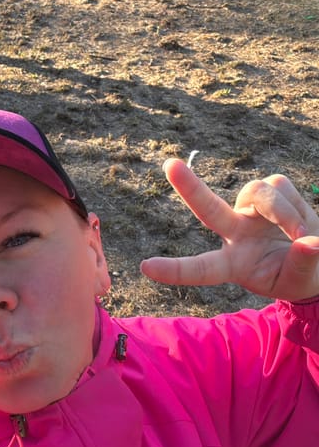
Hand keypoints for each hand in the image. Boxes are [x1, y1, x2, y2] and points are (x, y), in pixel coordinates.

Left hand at [140, 158, 318, 301]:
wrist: (317, 259)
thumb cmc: (300, 276)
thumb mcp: (301, 281)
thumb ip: (302, 265)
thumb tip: (309, 243)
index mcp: (233, 264)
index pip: (201, 268)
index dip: (176, 270)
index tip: (145, 267)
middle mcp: (235, 233)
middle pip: (208, 208)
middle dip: (189, 187)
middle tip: (169, 165)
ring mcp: (250, 210)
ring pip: (259, 192)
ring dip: (283, 212)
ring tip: (301, 234)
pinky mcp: (269, 191)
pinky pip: (280, 186)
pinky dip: (296, 205)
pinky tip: (304, 222)